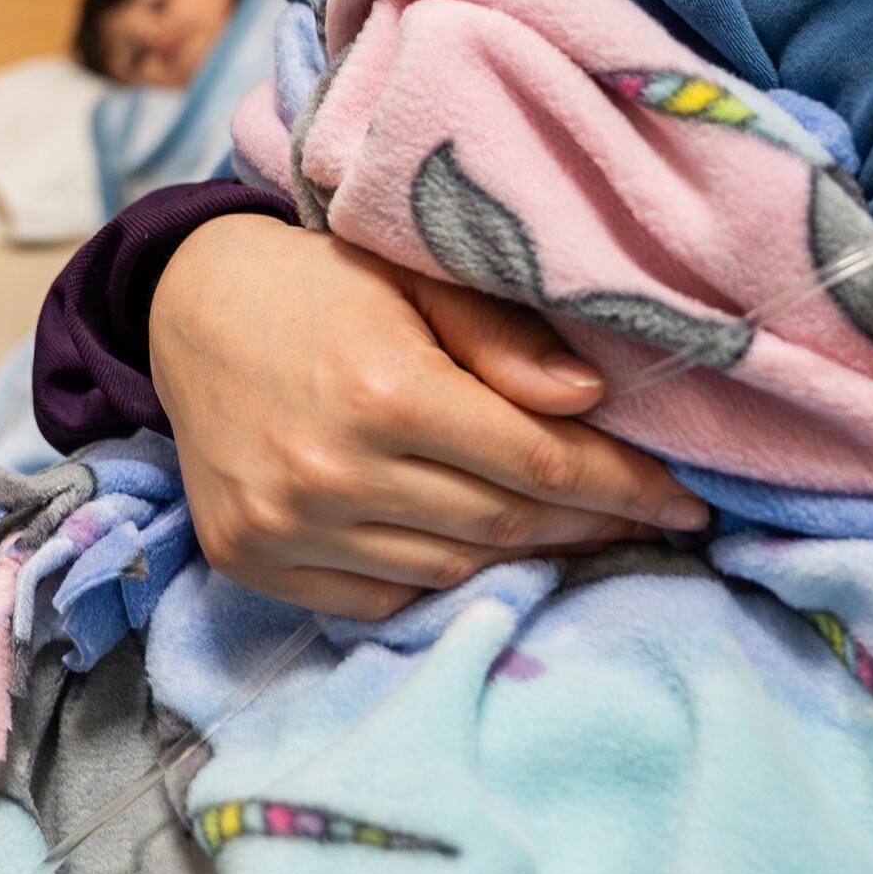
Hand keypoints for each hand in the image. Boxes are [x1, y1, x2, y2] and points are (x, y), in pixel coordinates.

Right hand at [148, 213, 707, 619]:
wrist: (186, 304)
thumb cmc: (324, 281)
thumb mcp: (417, 275)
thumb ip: (502, 338)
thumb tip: (589, 398)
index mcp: (385, 388)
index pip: (538, 463)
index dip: (624, 488)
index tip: (686, 502)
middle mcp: (331, 470)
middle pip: (502, 523)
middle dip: (591, 525)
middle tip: (649, 520)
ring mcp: (284, 526)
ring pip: (449, 568)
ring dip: (523, 553)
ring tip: (573, 531)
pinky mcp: (247, 559)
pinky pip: (378, 598)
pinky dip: (436, 578)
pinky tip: (474, 547)